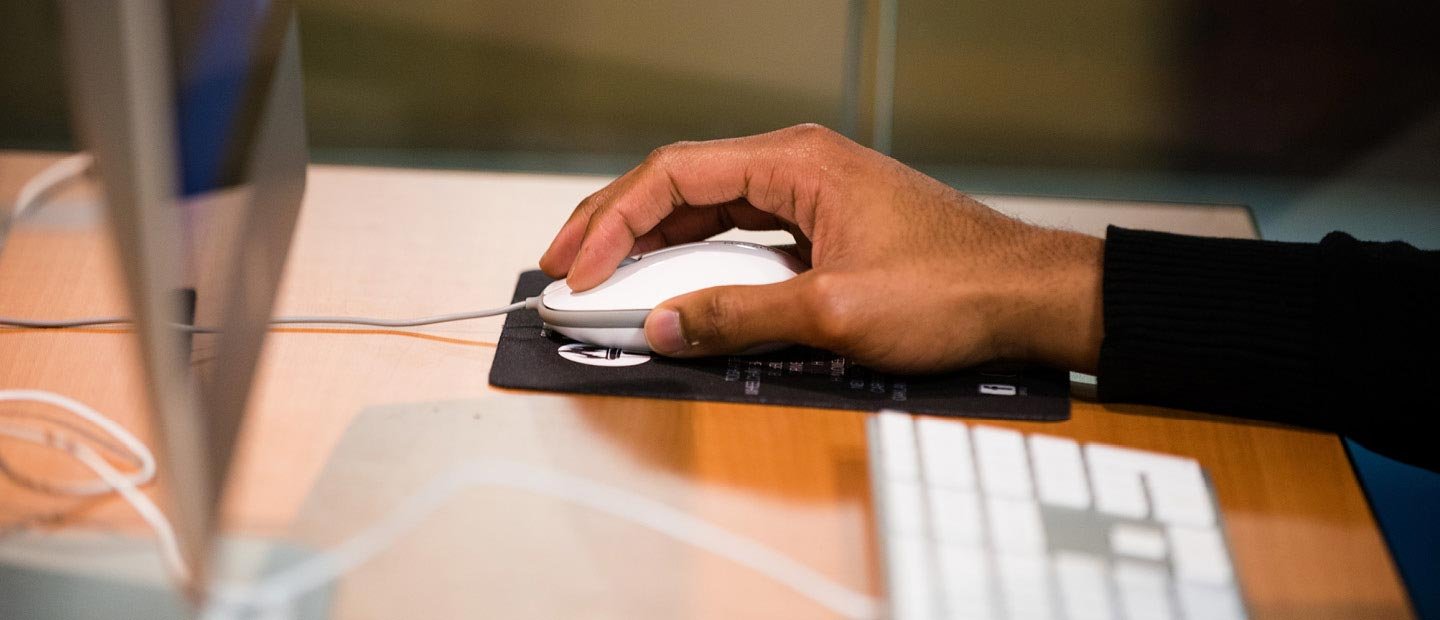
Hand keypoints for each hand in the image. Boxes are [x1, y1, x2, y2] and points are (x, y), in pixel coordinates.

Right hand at [540, 124, 1103, 373]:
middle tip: (565, 268)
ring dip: (650, 242)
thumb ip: (742, 316)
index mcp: (795, 163)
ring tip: (600, 276)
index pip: (675, 176)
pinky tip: (670, 284)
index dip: (613, 222)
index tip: (579, 269)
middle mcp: (796, 167)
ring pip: (705, 209)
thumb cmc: (954, 287)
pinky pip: (737, 233)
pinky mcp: (819, 227)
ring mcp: (807, 195)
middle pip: (680, 184)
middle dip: (615, 225)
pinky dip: (695, 259)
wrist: (1025, 296)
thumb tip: (668, 325)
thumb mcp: (836, 311)